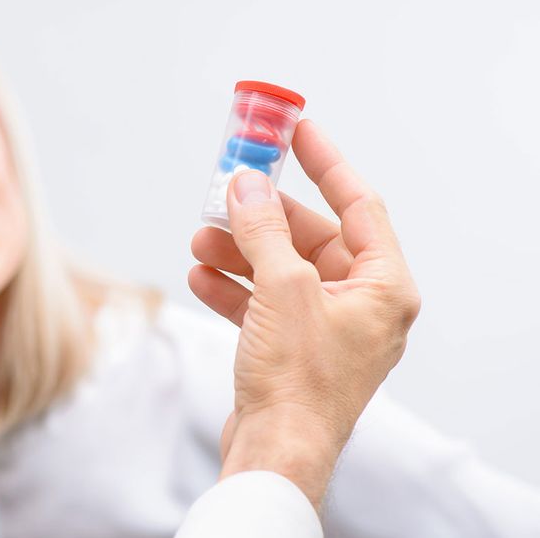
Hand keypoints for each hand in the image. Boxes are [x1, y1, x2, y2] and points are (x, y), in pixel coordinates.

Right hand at [188, 119, 420, 507]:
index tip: (298, 131)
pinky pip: (264, 302)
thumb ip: (265, 229)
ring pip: (281, 269)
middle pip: (310, 237)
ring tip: (200, 238)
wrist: (276, 452)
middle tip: (227, 192)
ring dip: (239, 251)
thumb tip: (247, 185)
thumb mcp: (283, 288)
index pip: (359, 205)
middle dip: (262, 217)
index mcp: (382, 286)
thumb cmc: (298, 382)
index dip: (326, 164)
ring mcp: (326, 327)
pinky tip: (200, 275)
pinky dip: (234, 287)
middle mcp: (360, 304)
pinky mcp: (293, 348)